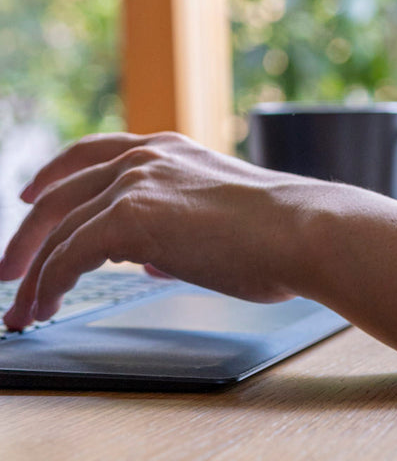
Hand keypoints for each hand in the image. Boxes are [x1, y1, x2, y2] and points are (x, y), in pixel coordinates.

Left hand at [0, 131, 303, 329]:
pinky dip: (49, 286)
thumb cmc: (280, 236)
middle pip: (60, 195)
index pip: (91, 157)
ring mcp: (133, 185)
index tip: (28, 197)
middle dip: (27, 237)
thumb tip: (150, 261)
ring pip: (58, 231)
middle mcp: (142, 160)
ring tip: (21, 309)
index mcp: (166, 151)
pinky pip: (70, 257)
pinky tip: (44, 308)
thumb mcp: (220, 225)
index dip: (52, 178)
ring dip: (34, 275)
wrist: (302, 231)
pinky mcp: (129, 219)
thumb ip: (176, 237)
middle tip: (7, 270)